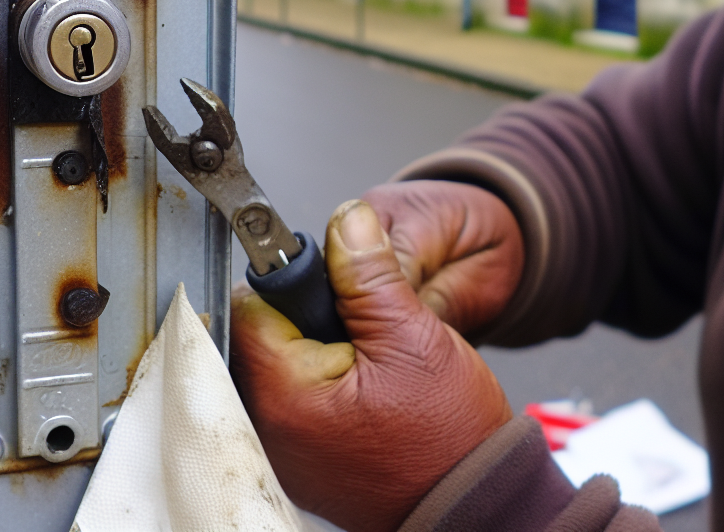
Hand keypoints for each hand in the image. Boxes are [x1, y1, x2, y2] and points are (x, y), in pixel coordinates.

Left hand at [231, 200, 512, 531]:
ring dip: (310, 342)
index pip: (251, 302)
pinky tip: (356, 377)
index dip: (290, 278)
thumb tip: (347, 220)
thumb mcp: (413, 335)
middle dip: (302, 311)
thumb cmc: (448, 439)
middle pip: (258, 330)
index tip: (326, 276)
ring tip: (360, 351)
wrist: (472, 504)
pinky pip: (289, 393)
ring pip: (274, 359)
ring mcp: (280, 446)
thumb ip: (369, 272)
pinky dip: (317, 374)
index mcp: (282, 394)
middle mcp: (266, 426)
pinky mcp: (298, 455)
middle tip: (354, 322)